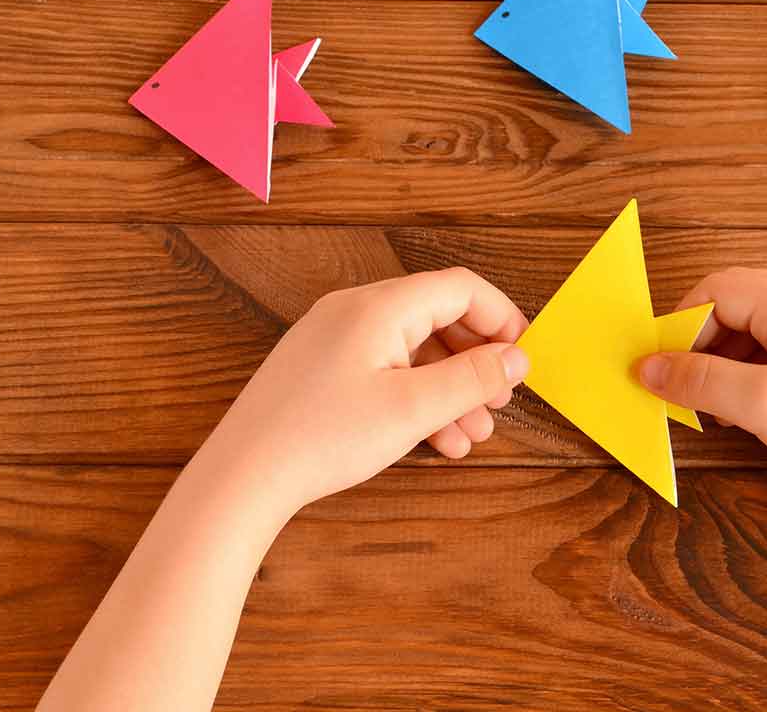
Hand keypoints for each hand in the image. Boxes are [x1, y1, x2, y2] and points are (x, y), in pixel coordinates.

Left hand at [203, 268, 528, 514]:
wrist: (242, 477)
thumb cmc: (322, 438)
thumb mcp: (413, 409)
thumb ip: (472, 378)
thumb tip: (517, 358)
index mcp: (379, 306)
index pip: (460, 288)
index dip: (502, 318)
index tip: (524, 357)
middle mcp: (355, 310)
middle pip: (438, 317)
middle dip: (476, 361)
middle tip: (499, 403)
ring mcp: (334, 338)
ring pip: (413, 349)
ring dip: (450, 387)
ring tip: (472, 434)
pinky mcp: (322, 367)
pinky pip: (385, 367)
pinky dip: (417, 396)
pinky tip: (435, 438)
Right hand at [636, 267, 766, 511]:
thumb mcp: (761, 406)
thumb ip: (699, 381)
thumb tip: (648, 367)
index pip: (717, 288)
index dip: (681, 324)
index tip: (661, 365)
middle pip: (737, 301)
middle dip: (702, 341)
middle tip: (684, 385)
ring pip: (759, 325)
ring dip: (726, 358)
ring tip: (717, 404)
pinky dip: (755, 368)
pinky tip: (751, 406)